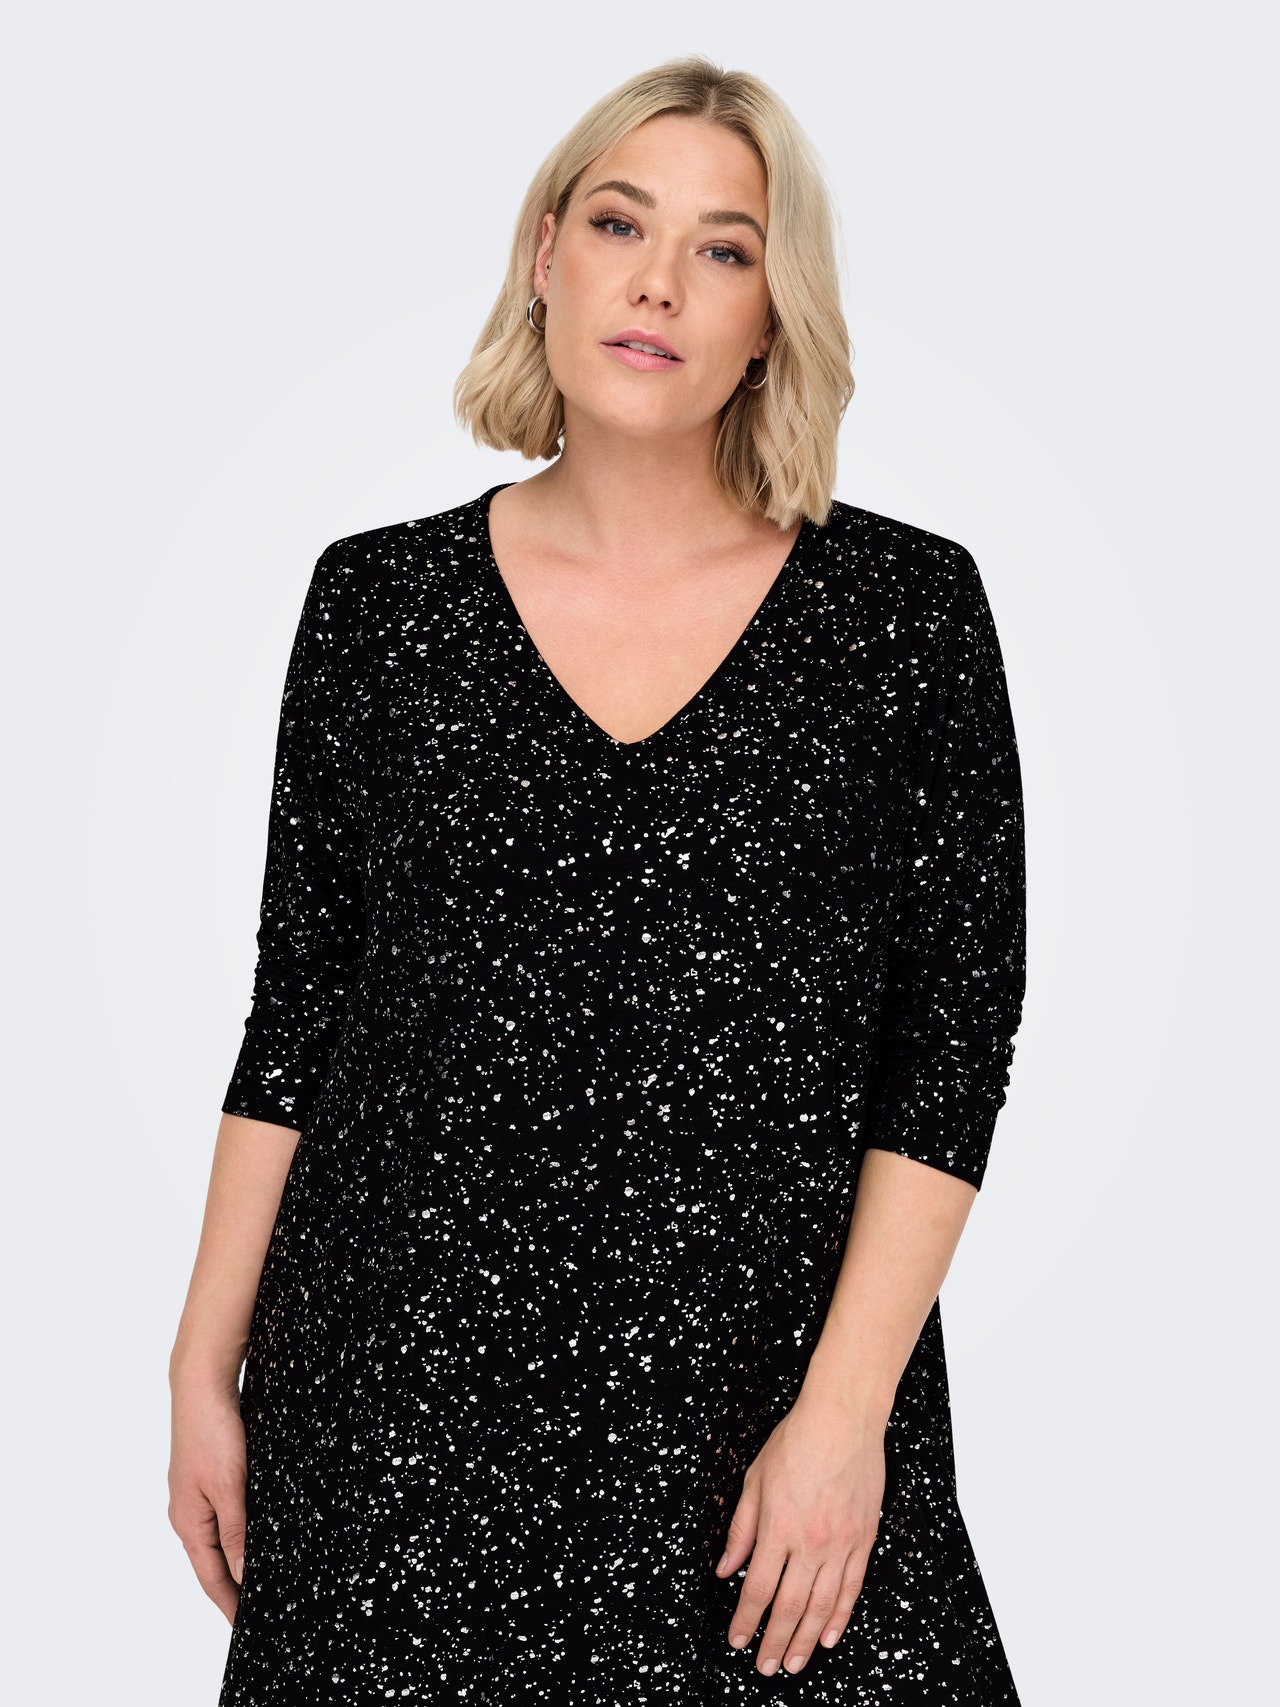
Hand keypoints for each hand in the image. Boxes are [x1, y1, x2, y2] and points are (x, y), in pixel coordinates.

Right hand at [168, 1379, 247, 1624]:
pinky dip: (233, 1534)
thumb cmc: (213, 1432)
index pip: (211, 1577)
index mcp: (188, 1522)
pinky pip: (220, 1517)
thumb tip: (240, 1574)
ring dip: (232, 1562)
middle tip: (254, 1611)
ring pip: (215, 1540)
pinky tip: (247, 1536)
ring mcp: (193, 1495)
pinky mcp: (205, 1477)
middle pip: (210, 1563)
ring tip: (253, 1582)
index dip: (229, 1603)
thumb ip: (236, 1533)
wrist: (202, 1384)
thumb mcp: (230, 1487)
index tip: (245, 1627)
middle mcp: (186, 1513)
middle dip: (231, 1588)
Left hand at [715, 1391, 886, 1675]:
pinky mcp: (863, 1539)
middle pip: (788, 1607)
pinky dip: (839, 1617)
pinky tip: (828, 1636)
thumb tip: (725, 1567)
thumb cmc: (796, 1441)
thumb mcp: (754, 1480)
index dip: (745, 1621)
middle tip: (765, 1667)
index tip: (737, 1639)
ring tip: (795, 1663)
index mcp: (777, 1527)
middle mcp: (809, 1542)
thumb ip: (741, 1529)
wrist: (843, 1420)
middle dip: (774, 1642)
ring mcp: (840, 1544)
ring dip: (806, 1640)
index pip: (756, 1589)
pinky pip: (851, 1588)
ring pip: (821, 1606)